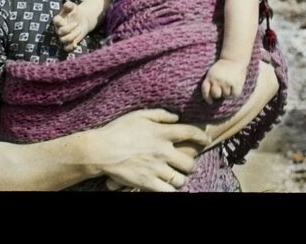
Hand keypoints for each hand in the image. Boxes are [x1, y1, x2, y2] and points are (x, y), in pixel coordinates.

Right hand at [53, 1, 94, 51]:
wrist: (83, 19)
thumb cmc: (76, 12)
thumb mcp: (73, 6)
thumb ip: (69, 5)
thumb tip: (66, 5)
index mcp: (58, 20)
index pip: (56, 22)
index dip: (62, 22)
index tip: (71, 21)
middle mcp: (58, 29)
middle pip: (60, 32)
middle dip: (69, 29)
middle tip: (77, 24)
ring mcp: (63, 36)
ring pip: (63, 40)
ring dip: (72, 37)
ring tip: (79, 30)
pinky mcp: (68, 42)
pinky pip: (66, 48)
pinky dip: (70, 47)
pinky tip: (76, 44)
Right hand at [80, 109, 210, 191]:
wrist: (100, 150)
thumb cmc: (118, 130)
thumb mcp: (139, 115)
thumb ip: (160, 114)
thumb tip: (176, 117)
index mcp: (162, 133)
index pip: (190, 133)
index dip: (201, 136)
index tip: (205, 139)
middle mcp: (163, 151)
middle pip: (190, 162)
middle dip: (191, 164)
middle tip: (187, 164)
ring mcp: (156, 168)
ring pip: (181, 179)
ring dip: (181, 179)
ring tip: (176, 177)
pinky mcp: (147, 182)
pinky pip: (168, 191)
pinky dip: (171, 191)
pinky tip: (169, 188)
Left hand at [201, 59, 247, 103]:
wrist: (234, 58)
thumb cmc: (222, 67)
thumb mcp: (212, 72)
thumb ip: (210, 82)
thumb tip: (211, 99)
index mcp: (210, 77)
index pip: (205, 90)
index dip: (207, 98)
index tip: (210, 102)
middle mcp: (217, 80)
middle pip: (216, 95)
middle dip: (219, 94)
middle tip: (223, 90)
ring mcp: (226, 82)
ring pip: (226, 95)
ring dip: (228, 92)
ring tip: (230, 84)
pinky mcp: (235, 83)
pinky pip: (234, 95)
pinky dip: (235, 93)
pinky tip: (235, 87)